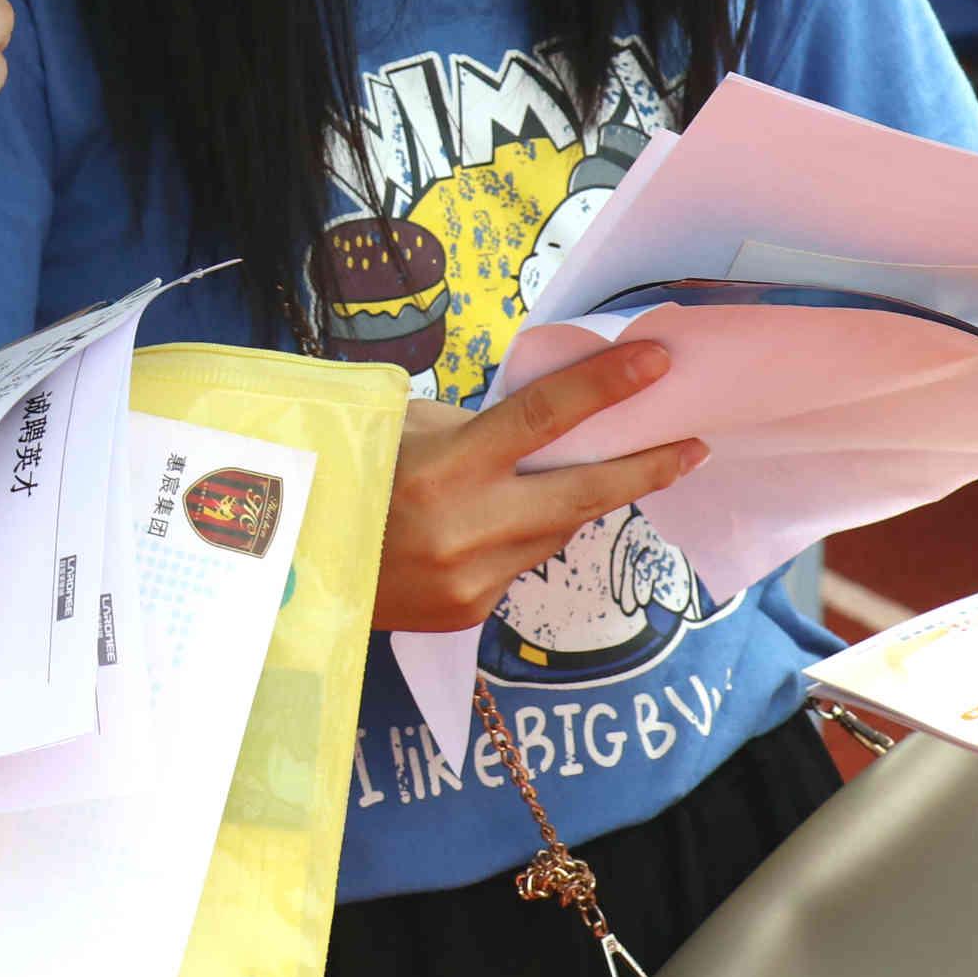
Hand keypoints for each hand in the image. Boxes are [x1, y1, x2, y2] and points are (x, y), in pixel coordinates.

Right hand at [371, 342, 705, 631]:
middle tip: (693, 446)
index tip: (657, 364)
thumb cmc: (342, 477)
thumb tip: (538, 422)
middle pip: (582, 492)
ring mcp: (472, 578)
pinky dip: (522, 535)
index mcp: (443, 467)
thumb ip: (470, 427)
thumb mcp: (397, 430)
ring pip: (553, 530)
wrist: (283, 570)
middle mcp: (467, 528)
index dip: (605, 388)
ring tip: (578, 475)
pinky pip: (519, 562)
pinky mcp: (469, 612)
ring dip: (571, 500)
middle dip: (645, 467)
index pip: (542, 418)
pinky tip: (495, 522)